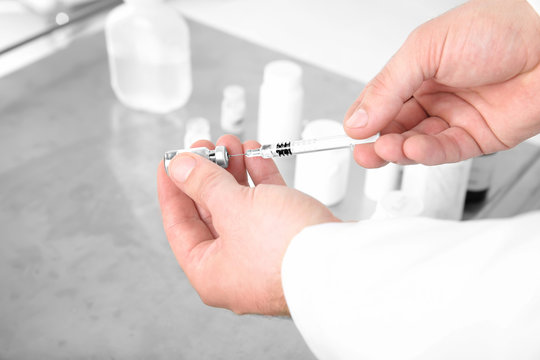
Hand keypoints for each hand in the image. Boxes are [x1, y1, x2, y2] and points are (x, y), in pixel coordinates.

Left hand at [157, 135, 338, 314]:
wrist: (344, 264)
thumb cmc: (289, 253)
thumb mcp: (234, 209)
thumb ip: (204, 184)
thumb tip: (180, 168)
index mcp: (210, 272)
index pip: (179, 224)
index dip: (172, 188)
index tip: (170, 162)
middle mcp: (235, 268)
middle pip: (211, 213)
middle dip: (210, 174)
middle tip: (207, 147)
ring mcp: (264, 256)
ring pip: (241, 207)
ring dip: (236, 172)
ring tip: (233, 144)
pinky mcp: (289, 241)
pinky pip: (267, 207)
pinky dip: (262, 181)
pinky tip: (257, 157)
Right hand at [345, 0, 539, 166]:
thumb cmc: (497, 31)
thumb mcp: (425, 49)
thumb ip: (388, 86)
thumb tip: (358, 118)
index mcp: (420, 69)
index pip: (383, 99)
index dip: (366, 117)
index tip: (351, 131)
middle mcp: (436, 94)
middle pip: (397, 126)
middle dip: (378, 141)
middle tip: (363, 151)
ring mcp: (455, 117)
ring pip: (417, 142)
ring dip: (399, 149)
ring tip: (385, 150)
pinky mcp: (476, 137)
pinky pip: (444, 151)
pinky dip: (426, 154)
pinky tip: (412, 149)